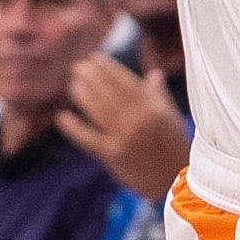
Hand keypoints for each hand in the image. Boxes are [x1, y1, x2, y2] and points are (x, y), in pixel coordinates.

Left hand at [61, 55, 190, 200]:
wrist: (178, 181)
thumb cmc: (176, 146)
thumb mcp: (172, 117)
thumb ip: (159, 95)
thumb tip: (154, 74)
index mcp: (154, 106)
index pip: (125, 80)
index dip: (108, 67)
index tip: (95, 58)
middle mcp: (139, 119)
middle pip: (109, 92)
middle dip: (91, 76)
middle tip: (78, 67)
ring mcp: (126, 137)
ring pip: (98, 110)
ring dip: (83, 95)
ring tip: (73, 84)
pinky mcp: (114, 156)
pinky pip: (90, 138)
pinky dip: (74, 128)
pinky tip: (62, 118)